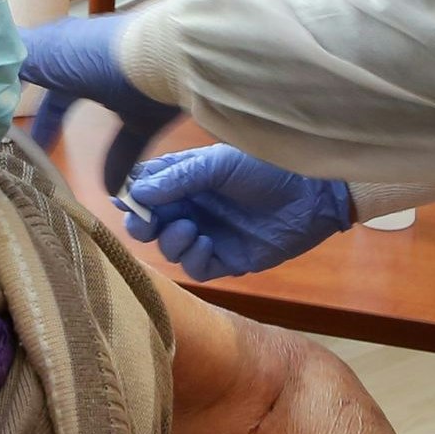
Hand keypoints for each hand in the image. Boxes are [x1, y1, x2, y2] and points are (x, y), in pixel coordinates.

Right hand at [21, 12, 180, 193]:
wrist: (170, 58)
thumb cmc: (102, 56)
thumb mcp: (49, 54)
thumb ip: (17, 61)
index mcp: (64, 46)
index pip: (28, 65)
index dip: (11, 88)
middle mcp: (91, 62)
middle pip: (60, 95)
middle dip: (43, 122)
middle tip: (25, 151)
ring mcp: (122, 87)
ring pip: (91, 119)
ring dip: (76, 143)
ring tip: (61, 171)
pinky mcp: (147, 112)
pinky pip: (127, 143)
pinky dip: (117, 166)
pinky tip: (109, 191)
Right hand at [122, 146, 353, 279]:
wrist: (310, 194)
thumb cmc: (266, 169)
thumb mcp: (219, 164)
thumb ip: (178, 178)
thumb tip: (136, 193)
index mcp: (187, 180)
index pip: (147, 190)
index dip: (133, 196)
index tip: (124, 200)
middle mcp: (193, 209)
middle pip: (151, 224)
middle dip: (142, 226)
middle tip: (144, 224)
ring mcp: (209, 235)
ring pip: (170, 249)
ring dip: (171, 241)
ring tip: (190, 228)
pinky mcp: (227, 259)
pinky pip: (197, 268)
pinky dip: (194, 258)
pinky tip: (205, 243)